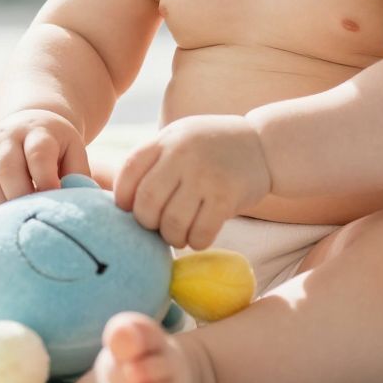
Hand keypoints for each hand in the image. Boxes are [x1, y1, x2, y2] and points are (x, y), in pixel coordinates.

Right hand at [0, 110, 91, 218]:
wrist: (28, 123)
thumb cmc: (58, 147)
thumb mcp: (74, 152)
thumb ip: (78, 175)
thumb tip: (81, 202)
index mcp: (39, 131)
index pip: (38, 154)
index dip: (45, 180)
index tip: (52, 203)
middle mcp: (8, 136)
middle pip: (7, 167)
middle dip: (20, 197)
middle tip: (32, 218)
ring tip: (15, 223)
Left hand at [113, 114, 272, 248]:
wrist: (264, 144)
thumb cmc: (212, 149)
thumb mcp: (179, 139)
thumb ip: (153, 161)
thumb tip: (119, 202)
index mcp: (165, 140)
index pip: (128, 172)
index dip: (123, 199)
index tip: (132, 210)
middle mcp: (182, 154)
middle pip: (146, 203)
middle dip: (148, 224)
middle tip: (158, 227)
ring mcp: (205, 174)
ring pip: (172, 224)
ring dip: (173, 238)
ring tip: (180, 234)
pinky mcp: (227, 195)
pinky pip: (201, 233)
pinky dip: (196, 242)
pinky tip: (200, 236)